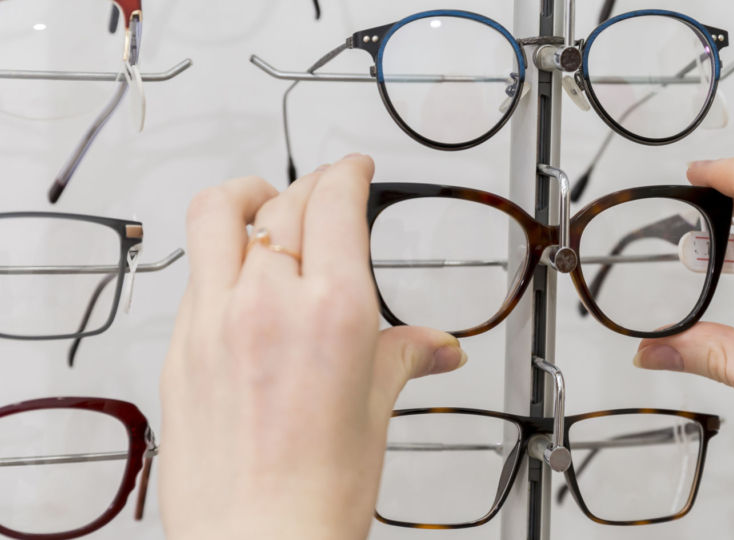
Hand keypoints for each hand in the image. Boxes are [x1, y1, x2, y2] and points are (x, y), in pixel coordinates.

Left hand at [159, 155, 465, 539]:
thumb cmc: (317, 492)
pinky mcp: (180, 347)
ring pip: (215, 216)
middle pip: (281, 201)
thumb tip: (438, 348)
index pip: (333, 202)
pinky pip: (195, 274)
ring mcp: (213, 320)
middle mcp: (266, 301)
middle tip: (325, 190)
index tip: (353, 167)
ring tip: (261, 203)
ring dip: (245, 197)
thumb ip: (405, 358)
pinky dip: (220, 258)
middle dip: (309, 185)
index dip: (346, 171)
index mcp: (331, 309)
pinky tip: (238, 279)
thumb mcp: (377, 409)